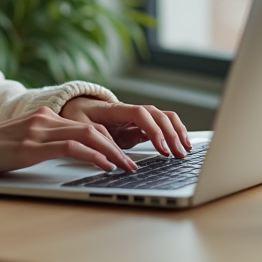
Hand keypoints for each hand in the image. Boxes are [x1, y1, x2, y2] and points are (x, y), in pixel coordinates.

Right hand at [0, 106, 140, 174]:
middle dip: (119, 147)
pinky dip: (92, 156)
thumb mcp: (24, 143)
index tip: (126, 155)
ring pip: (88, 135)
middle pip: (94, 129)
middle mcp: (44, 119)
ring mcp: (38, 131)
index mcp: (44, 117)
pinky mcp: (31, 146)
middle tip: (134, 164)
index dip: (111, 141)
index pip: (88, 126)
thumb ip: (46, 144)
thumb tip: (74, 157)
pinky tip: (104, 166)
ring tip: (126, 167)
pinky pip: (70, 147)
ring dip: (113, 153)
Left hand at [61, 97, 191, 157]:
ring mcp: (136, 118)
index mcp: (115, 110)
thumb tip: (112, 153)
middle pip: (157, 115)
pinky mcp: (139, 126)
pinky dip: (173, 133)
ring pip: (163, 117)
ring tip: (185, 149)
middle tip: (177, 154)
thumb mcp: (79, 127)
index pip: (140, 114)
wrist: (76, 107)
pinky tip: (181, 145)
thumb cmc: (76, 116)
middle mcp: (130, 111)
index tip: (161, 148)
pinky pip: (161, 126)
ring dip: (176, 132)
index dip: (153, 130)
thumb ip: (96, 138)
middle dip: (171, 134)